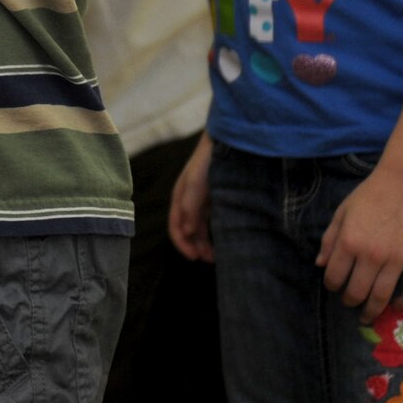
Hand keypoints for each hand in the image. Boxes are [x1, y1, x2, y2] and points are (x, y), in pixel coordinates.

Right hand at [169, 132, 213, 261]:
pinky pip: (211, 221)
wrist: (228, 141)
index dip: (182, 244)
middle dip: (196, 247)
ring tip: (218, 255)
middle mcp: (188, 201)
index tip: (195, 258)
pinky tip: (225, 239)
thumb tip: (187, 231)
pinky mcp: (216, 198)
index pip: (175, 227)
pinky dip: (215, 232)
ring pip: (200, 227)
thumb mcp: (197, 183)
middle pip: (187, 230)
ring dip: (205, 242)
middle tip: (210, 261)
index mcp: (179, 197)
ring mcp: (202, 200)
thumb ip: (190, 206)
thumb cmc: (208, 160)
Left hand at [316, 162, 402, 321]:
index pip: (334, 276)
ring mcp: (397, 259)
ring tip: (368, 315)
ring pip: (382, 296)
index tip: (333, 287)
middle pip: (357, 292)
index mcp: (349, 242)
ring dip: (373, 311)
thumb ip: (329, 239)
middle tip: (349, 303)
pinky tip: (397, 306)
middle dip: (350, 302)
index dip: (331, 286)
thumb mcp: (342, 213)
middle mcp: (371, 255)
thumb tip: (319, 265)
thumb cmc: (369, 195)